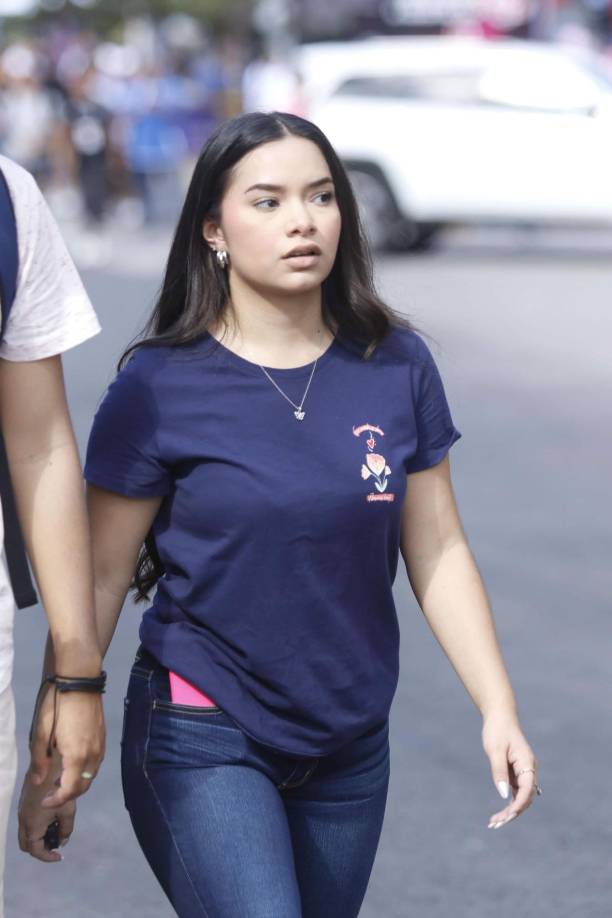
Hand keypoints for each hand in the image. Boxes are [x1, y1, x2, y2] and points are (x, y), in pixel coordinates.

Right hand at [18, 763, 75, 862]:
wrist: (48, 763)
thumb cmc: (59, 788)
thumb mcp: (67, 811)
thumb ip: (66, 830)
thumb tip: (63, 841)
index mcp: (32, 826)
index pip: (35, 850)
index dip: (48, 857)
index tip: (60, 856)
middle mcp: (22, 820)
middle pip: (25, 845)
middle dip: (40, 849)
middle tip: (55, 844)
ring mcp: (21, 810)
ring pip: (24, 833)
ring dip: (37, 836)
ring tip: (55, 829)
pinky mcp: (23, 802)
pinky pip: (26, 822)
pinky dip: (35, 827)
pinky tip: (50, 816)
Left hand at [29, 684, 104, 807]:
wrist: (80, 679)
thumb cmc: (57, 704)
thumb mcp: (41, 732)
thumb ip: (39, 760)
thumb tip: (38, 781)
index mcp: (76, 756)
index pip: (69, 790)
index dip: (56, 800)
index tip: (44, 801)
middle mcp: (93, 754)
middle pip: (83, 786)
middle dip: (67, 794)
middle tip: (50, 793)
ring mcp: (100, 745)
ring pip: (91, 775)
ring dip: (77, 783)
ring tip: (59, 779)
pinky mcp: (103, 736)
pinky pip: (96, 762)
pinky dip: (84, 771)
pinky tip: (72, 763)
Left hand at [481, 712, 539, 828]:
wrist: (499, 717)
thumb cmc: (497, 731)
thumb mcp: (495, 750)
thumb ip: (499, 772)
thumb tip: (504, 795)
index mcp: (527, 763)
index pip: (527, 789)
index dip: (519, 804)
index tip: (508, 816)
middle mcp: (529, 769)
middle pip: (525, 797)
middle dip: (513, 813)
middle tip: (496, 824)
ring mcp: (523, 772)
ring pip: (520, 797)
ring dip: (510, 811)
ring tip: (494, 823)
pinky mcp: (516, 773)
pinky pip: (515, 792)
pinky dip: (508, 803)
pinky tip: (499, 815)